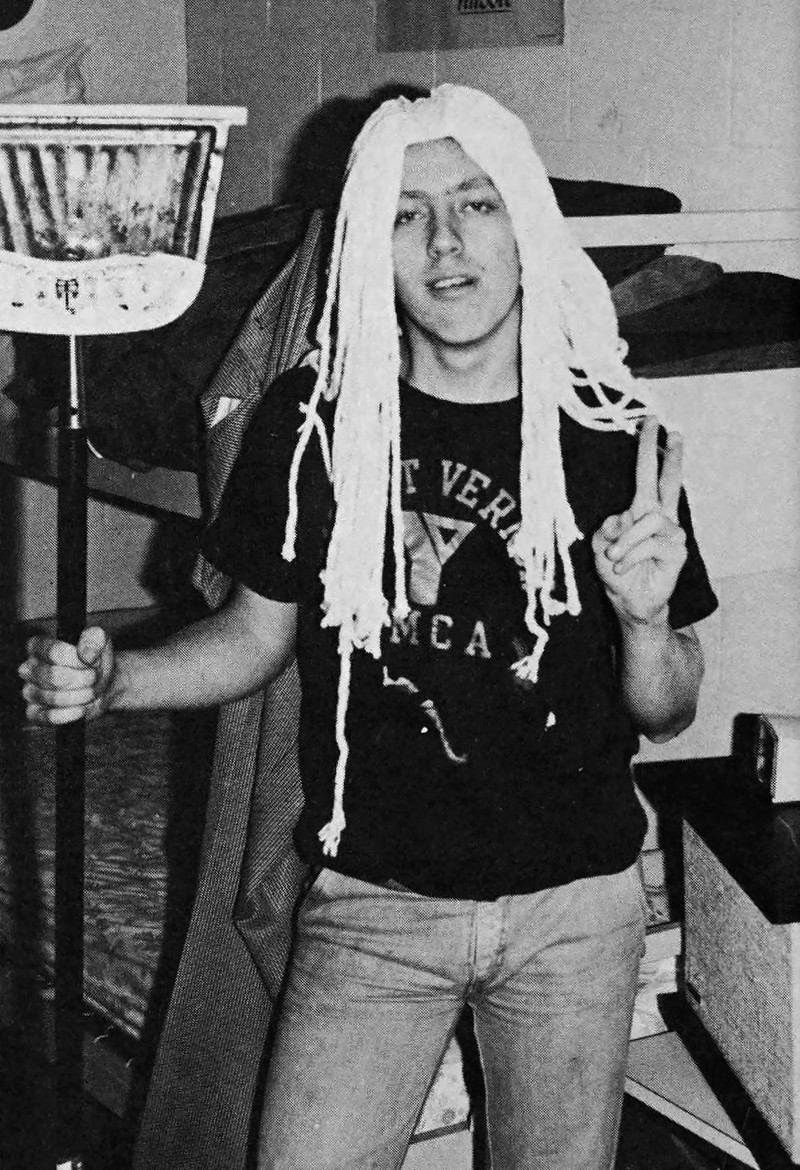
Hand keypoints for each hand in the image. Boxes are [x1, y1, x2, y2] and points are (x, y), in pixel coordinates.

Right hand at [19, 626, 115, 725]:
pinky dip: (70, 714)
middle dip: (82, 679)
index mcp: (38, 646)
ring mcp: (29, 692)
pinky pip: (48, 717)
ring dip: (80, 696)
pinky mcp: (35, 714)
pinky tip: (82, 709)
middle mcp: (28, 669)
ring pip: (53, 698)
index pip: (52, 652)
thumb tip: (86, 655)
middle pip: (53, 676)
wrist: (105, 684)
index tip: (93, 662)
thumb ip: (94, 639)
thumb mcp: (101, 641)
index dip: (76, 659)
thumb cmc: (96, 660)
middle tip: (94, 678)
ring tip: (91, 691)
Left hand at [592, 416, 686, 625]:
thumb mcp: (601, 545)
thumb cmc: (616, 571)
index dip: (648, 449)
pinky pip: (649, 543)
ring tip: (613, 557)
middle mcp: (659, 517)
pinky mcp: (676, 551)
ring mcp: (671, 533)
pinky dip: (630, 555)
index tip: (651, 422)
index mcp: (641, 510)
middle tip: (672, 430)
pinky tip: (622, 567)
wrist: (630, 603)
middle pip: (668, 480)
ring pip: (650, 519)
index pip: (647, 474)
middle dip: (669, 454)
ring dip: (626, 540)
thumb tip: (622, 517)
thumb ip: (609, 526)